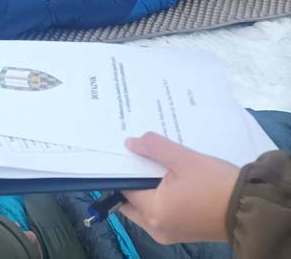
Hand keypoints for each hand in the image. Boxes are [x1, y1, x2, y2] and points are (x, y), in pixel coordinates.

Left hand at [120, 133, 238, 244]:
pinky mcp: (185, 231)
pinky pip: (163, 212)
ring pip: (147, 207)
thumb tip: (130, 143)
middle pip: (131, 201)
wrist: (252, 208)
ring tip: (152, 162)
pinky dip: (161, 196)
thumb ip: (153, 148)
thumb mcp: (184, 159)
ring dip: (148, 186)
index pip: (124, 189)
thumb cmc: (216, 184)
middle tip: (136, 156)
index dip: (123, 169)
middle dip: (133, 179)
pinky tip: (167, 176)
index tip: (123, 152)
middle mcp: (157, 228)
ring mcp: (172, 232)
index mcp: (153, 213)